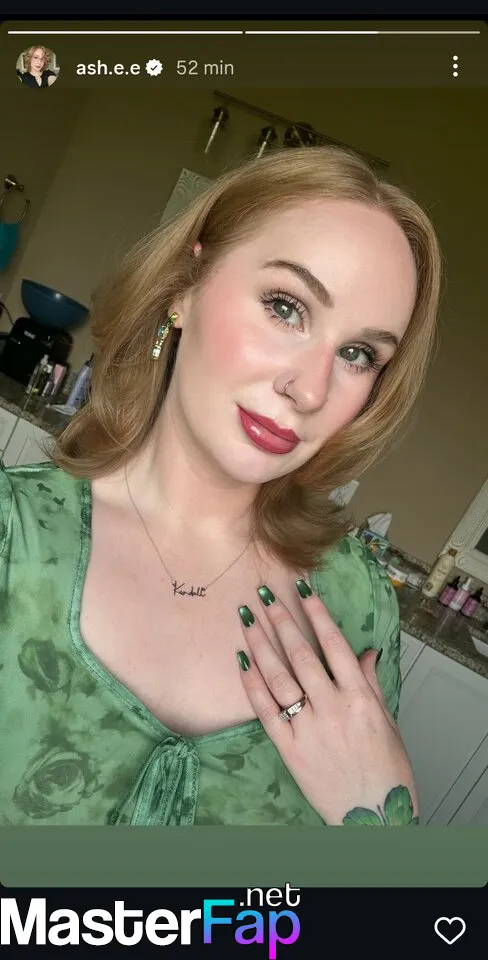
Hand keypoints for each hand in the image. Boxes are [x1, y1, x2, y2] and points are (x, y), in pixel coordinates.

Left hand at [236, 580, 418, 825]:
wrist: (374, 816)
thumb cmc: (386, 769)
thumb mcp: (386, 721)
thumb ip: (370, 684)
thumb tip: (363, 652)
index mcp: (360, 698)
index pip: (334, 644)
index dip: (316, 613)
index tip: (302, 587)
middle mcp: (333, 708)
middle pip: (301, 654)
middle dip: (280, 620)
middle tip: (263, 593)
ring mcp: (308, 728)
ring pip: (279, 677)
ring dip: (260, 644)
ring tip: (246, 618)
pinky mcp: (289, 749)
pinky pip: (265, 710)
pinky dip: (252, 684)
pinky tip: (241, 661)